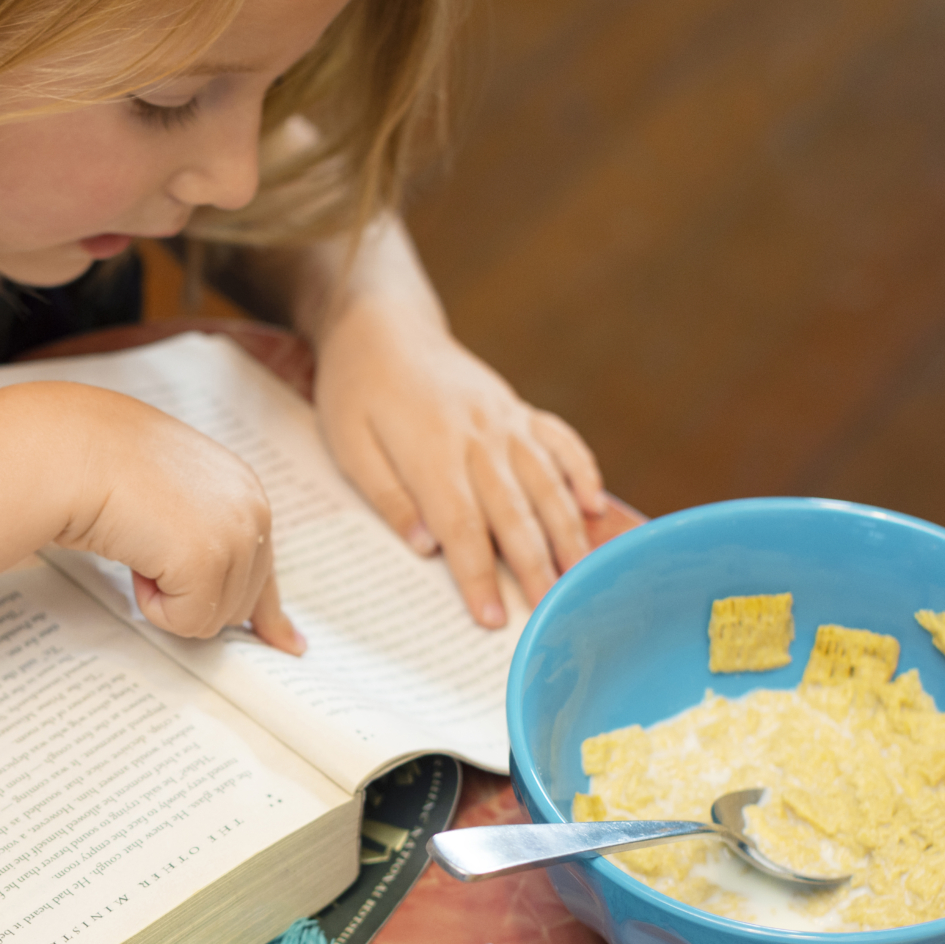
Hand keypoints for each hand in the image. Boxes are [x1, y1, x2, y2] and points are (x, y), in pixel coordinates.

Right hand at [48, 387, 305, 652]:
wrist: (72, 451)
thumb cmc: (101, 466)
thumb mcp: (168, 497)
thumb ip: (201, 532)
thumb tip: (221, 591)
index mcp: (243, 490)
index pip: (264, 566)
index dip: (269, 611)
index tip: (286, 643)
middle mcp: (251, 510)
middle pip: (239, 604)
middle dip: (191, 597)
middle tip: (148, 552)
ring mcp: (234, 535)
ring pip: (212, 618)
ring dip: (166, 596)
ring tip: (139, 544)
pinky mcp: (208, 561)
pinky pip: (185, 622)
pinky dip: (151, 603)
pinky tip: (135, 556)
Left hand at [313, 295, 605, 624]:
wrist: (381, 323)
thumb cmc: (356, 390)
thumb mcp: (348, 446)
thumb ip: (388, 497)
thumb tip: (426, 548)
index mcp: (432, 450)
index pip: (463, 526)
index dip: (479, 576)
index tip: (491, 619)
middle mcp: (479, 436)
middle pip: (515, 512)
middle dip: (535, 567)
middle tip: (553, 612)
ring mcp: (505, 419)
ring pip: (547, 482)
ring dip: (567, 532)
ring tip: (581, 575)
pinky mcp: (517, 409)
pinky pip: (560, 441)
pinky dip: (582, 473)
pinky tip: (596, 506)